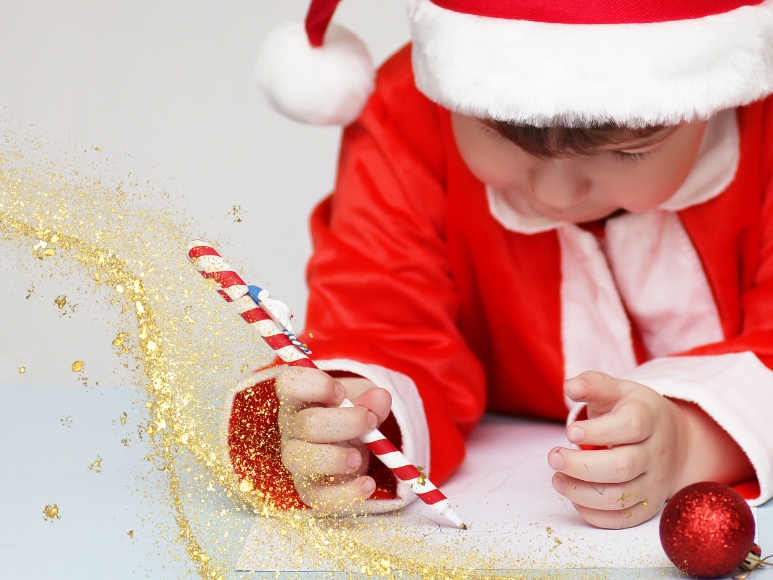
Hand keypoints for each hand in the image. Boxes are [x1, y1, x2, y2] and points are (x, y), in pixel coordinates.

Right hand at [275, 366, 391, 511]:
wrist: (352, 447)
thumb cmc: (350, 416)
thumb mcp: (363, 403)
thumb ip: (372, 400)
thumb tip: (381, 398)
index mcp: (299, 399)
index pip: (289, 383)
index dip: (314, 385)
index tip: (341, 393)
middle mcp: (291, 429)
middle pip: (305, 424)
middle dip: (344, 423)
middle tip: (370, 422)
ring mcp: (296, 461)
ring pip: (300, 460)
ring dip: (334, 459)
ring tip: (359, 458)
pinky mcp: (309, 489)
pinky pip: (318, 498)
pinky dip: (345, 493)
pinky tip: (367, 484)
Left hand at [547, 371, 690, 528]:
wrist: (673, 439)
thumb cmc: (634, 411)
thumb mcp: (617, 390)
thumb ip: (593, 385)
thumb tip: (570, 386)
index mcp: (649, 418)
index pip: (630, 426)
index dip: (598, 431)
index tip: (570, 431)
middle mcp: (656, 452)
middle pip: (622, 466)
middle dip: (581, 465)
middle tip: (554, 457)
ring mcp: (655, 482)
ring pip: (620, 497)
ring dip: (581, 492)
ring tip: (557, 478)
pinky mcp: (648, 505)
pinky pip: (622, 519)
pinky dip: (593, 513)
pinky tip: (574, 496)